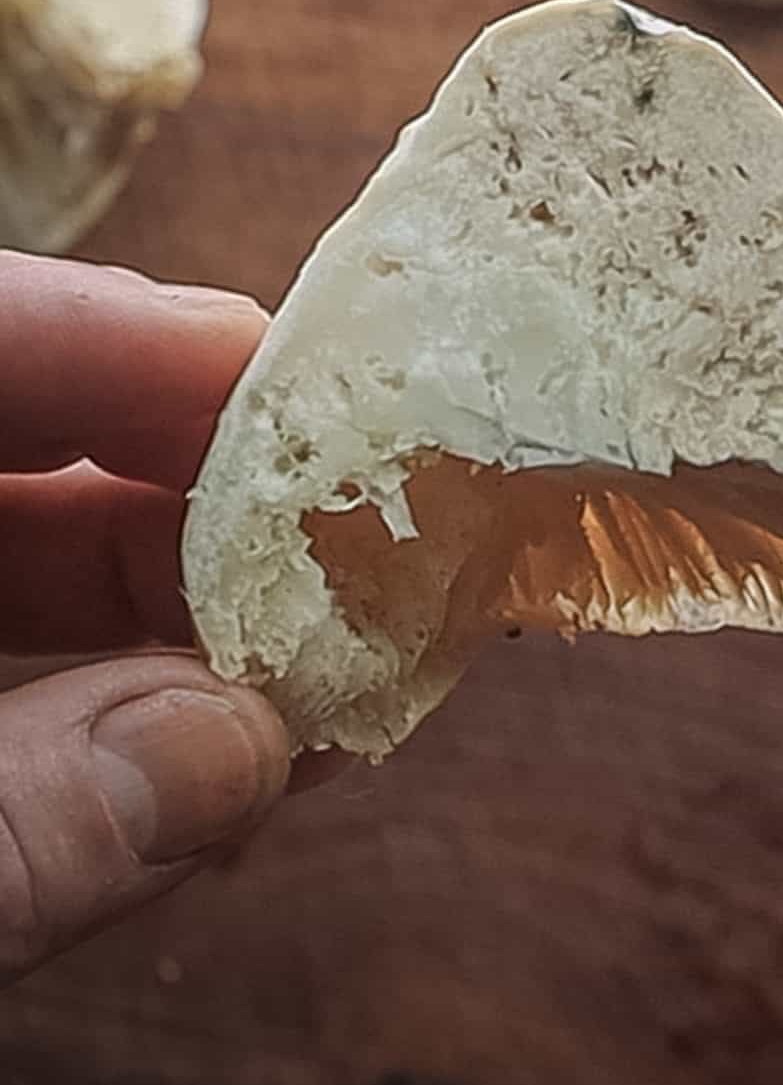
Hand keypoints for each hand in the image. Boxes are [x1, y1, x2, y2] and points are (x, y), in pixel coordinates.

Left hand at [0, 251, 292, 984]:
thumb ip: (7, 827)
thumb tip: (236, 753)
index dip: (140, 338)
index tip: (308, 374)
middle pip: (32, 432)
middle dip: (205, 480)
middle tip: (363, 524)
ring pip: (36, 552)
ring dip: (188, 607)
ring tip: (329, 659)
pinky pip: (22, 661)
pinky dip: (120, 696)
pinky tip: (228, 740)